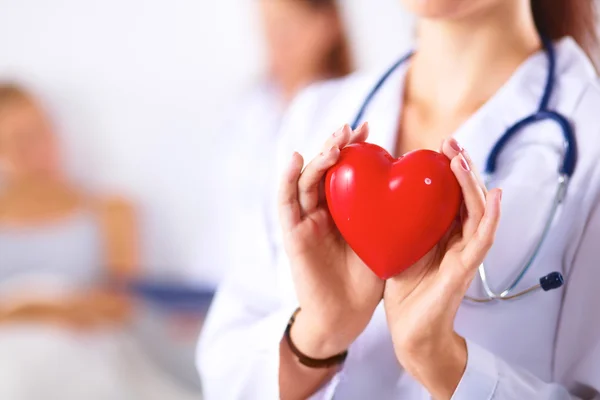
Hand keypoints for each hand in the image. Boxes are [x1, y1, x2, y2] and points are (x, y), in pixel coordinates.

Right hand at [279, 123, 383, 358]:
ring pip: (306, 180)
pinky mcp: (293, 234)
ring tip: (335, 140)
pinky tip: (297, 158)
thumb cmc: (367, 279)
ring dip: (319, 156)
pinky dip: (287, 179)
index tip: (370, 128)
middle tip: (353, 129)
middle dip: (336, 145)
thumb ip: (388, 213)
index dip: (354, 148)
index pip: (345, 170)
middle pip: (324, 169)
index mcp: (343, 209)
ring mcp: (305, 221)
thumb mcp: (383, 238)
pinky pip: (286, 203)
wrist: (346, 315)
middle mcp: (321, 210)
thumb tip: (415, 183)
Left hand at [383, 138, 501, 399]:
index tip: (438, 146)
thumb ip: (399, 223)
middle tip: (450, 142)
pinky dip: (490, 216)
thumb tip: (381, 196)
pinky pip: (482, 240)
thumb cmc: (405, 291)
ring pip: (478, 212)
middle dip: (461, 168)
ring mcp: (465, 254)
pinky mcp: (465, 270)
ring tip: (462, 158)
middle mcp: (458, 240)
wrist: (411, 332)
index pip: (450, 195)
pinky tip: (494, 195)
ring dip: (472, 183)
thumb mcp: (398, 247)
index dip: (448, 170)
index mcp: (442, 234)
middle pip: (467, 197)